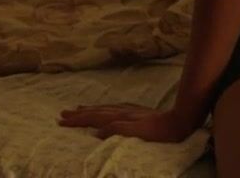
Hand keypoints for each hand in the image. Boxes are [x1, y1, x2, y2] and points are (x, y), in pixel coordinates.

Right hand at [57, 103, 202, 142]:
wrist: (178, 121)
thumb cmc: (158, 131)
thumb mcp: (136, 132)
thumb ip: (116, 130)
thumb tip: (96, 131)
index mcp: (119, 117)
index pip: (93, 118)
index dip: (77, 120)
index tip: (61, 121)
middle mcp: (122, 111)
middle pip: (96, 111)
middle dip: (79, 113)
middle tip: (62, 114)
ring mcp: (129, 110)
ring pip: (104, 108)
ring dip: (90, 109)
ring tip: (78, 108)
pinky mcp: (137, 111)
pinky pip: (114, 108)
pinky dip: (104, 108)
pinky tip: (105, 109)